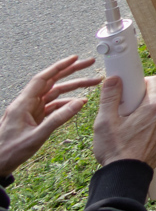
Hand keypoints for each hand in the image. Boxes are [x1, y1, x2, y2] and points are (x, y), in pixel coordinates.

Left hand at [0, 55, 99, 174]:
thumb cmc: (9, 151)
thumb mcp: (36, 136)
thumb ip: (58, 119)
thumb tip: (79, 103)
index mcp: (23, 104)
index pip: (43, 78)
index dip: (59, 66)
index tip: (75, 59)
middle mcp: (27, 104)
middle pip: (52, 82)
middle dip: (71, 72)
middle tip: (89, 64)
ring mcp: (31, 111)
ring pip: (55, 94)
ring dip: (73, 88)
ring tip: (91, 84)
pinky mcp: (33, 119)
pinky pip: (52, 106)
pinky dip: (66, 103)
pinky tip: (78, 103)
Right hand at [92, 76, 155, 168]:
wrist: (127, 176)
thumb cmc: (116, 150)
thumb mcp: (105, 121)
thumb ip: (110, 96)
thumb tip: (114, 78)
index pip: (153, 81)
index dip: (139, 84)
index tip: (128, 94)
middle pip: (155, 96)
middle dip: (141, 101)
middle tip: (125, 115)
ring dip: (148, 114)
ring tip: (131, 128)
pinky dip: (153, 125)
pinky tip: (139, 136)